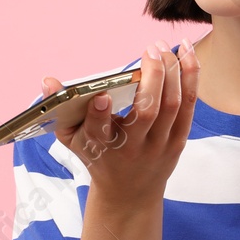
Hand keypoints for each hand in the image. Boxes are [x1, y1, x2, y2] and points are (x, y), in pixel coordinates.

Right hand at [41, 37, 201, 208]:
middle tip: (150, 49)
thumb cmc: (99, 157)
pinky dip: (191, 77)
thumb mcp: (72, 138)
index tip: (101, 95)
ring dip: (174, 70)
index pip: (99, 131)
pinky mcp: (178, 141)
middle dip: (153, 75)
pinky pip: (188, 105)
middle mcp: (133, 147)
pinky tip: (188, 54)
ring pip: (172, 105)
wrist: (129, 192)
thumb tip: (47, 80)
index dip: (99, 113)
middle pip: (148, 111)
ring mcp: (159, 145)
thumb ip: (58, 109)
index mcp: (103, 146)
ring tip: (168, 46)